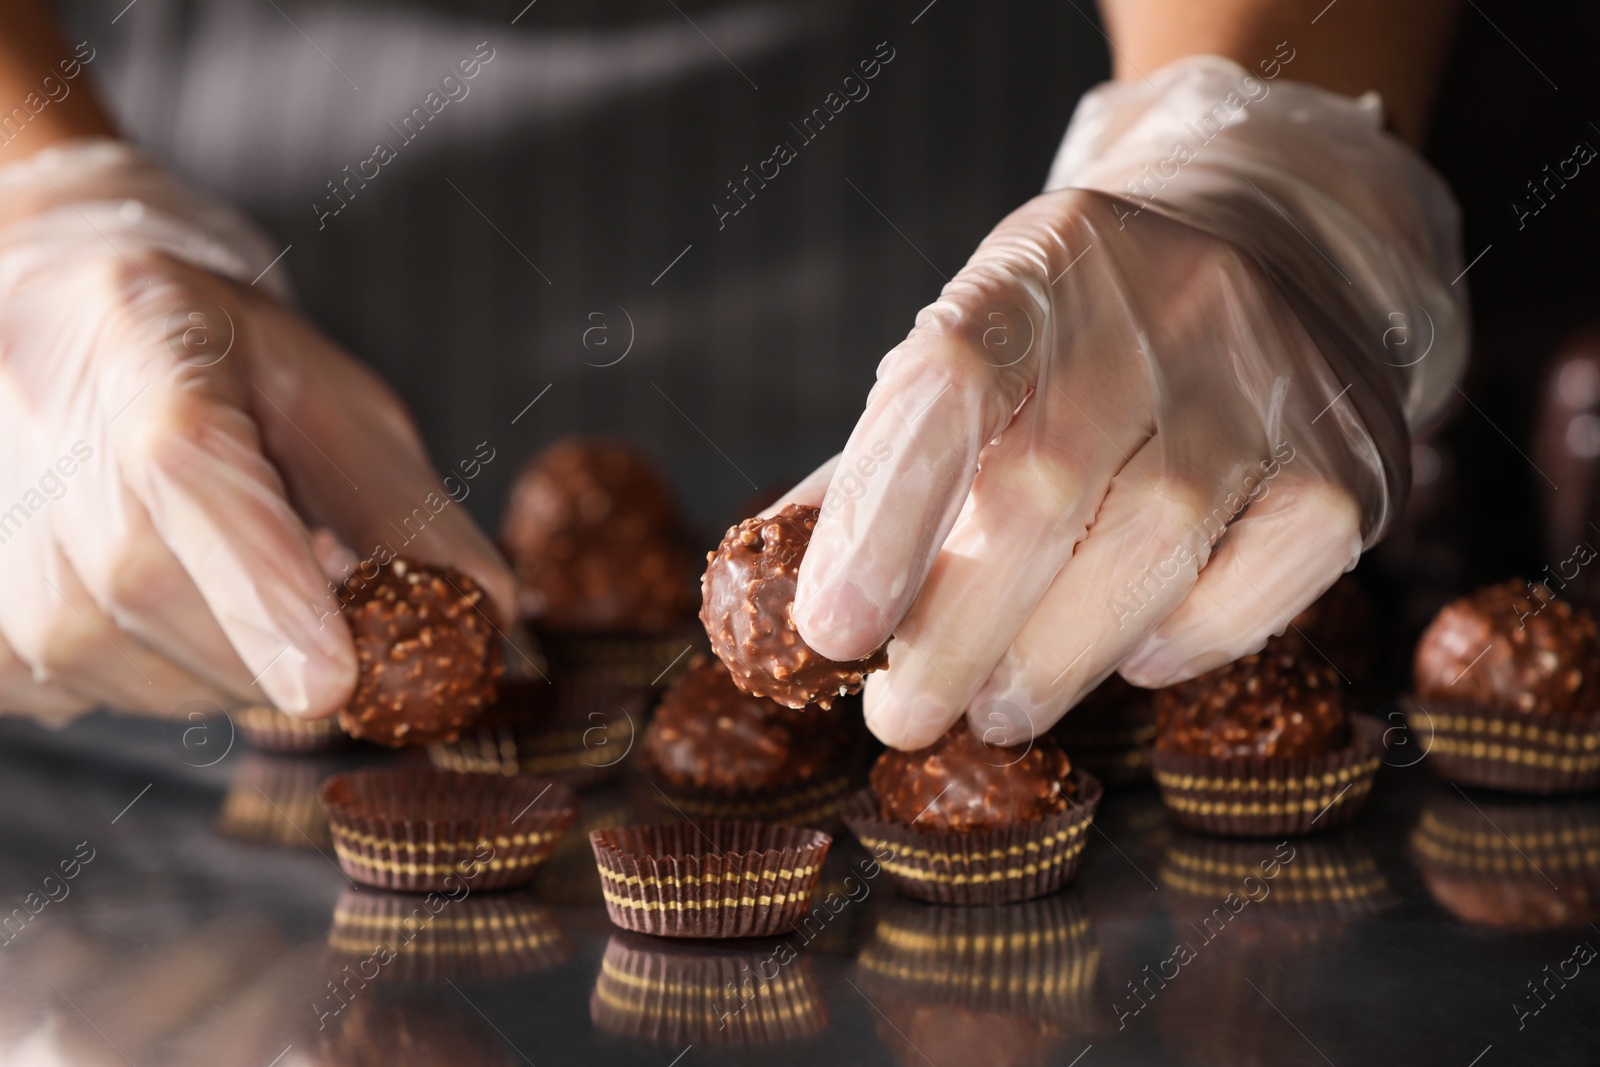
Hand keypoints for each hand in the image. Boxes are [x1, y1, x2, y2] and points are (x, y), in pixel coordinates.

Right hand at [0, 139, 514, 721]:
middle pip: (163, 599)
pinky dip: (167, 673)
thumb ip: (402, 503)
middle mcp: (46, 452)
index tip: (333, 680)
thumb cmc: (222, 365)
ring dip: (229, 661)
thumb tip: (485, 610)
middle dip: (278, 640)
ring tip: (233, 576)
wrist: (69, 333)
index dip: (261, 589)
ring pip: (143, 672)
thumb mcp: (329, 396)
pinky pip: (99, 697)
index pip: (189, 478)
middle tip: (321, 602)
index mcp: (150, 358)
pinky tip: (172, 603)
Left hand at [779, 58, 1467, 748]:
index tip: (830, 636)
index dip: (879, 521)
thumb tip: (773, 598)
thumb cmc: (1085, 335)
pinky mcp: (1350, 455)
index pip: (945, 386)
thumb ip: (883, 464)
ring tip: (997, 710)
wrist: (1278, 248)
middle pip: (1040, 499)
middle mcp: (1160, 308)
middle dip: (953, 640)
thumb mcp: (979, 349)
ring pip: (1148, 554)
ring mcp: (1269, 377)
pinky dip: (1184, 645)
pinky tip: (1133, 656)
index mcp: (1035, 272)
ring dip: (1052, 664)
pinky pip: (1259, 584)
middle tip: (903, 719)